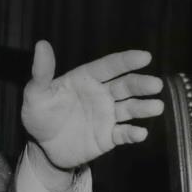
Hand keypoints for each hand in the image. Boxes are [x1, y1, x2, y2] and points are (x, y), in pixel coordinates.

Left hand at [21, 41, 163, 169]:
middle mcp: (101, 94)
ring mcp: (107, 115)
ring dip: (143, 107)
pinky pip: (124, 134)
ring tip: (156, 106)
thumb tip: (41, 44)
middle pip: (125, 86)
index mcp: (86, 79)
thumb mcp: (35, 94)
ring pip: (130, 108)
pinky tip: (140, 133)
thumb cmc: (39, 115)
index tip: (145, 56)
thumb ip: (42, 72)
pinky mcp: (108, 136)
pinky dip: (133, 134)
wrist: (42, 147)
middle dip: (141, 84)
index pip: (110, 66)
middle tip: (155, 84)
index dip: (126, 61)